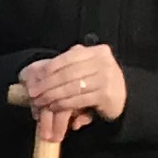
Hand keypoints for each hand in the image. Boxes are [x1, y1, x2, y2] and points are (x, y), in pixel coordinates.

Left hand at [8, 44, 126, 132]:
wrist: (124, 95)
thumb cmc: (98, 80)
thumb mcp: (86, 67)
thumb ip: (69, 65)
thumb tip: (38, 72)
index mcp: (97, 51)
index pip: (68, 58)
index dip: (49, 68)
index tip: (35, 78)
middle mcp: (103, 62)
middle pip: (68, 73)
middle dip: (47, 84)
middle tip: (33, 93)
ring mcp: (106, 78)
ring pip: (72, 87)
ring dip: (52, 96)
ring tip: (40, 102)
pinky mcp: (106, 95)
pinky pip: (79, 99)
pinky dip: (64, 104)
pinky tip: (54, 107)